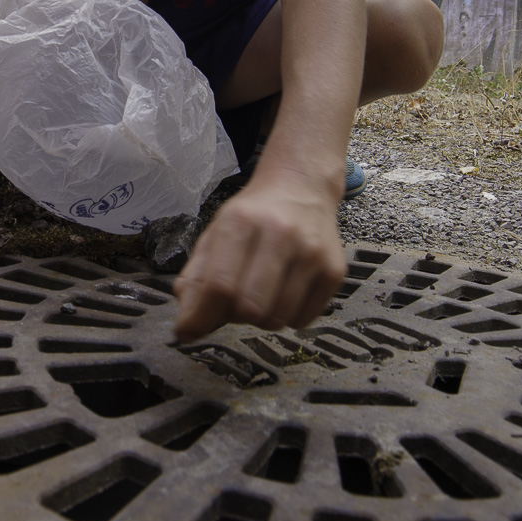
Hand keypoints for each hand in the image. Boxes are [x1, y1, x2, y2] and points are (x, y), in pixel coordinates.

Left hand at [172, 170, 345, 340]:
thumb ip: (196, 276)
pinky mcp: (334, 270)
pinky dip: (287, 318)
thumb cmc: (254, 215)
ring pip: (277, 319)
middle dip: (234, 316)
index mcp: (241, 222)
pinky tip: (285, 293)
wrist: (302, 187)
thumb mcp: (216, 232)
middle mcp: (280, 234)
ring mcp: (312, 253)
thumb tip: (186, 325)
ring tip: (261, 295)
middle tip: (234, 303)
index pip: (218, 285)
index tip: (187, 333)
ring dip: (262, 318)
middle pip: (249, 307)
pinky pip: (302, 321)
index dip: (199, 317)